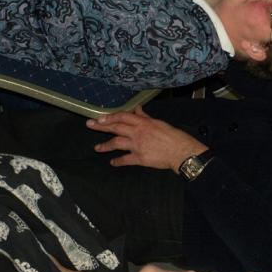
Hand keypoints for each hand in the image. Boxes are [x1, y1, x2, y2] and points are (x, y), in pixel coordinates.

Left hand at [87, 106, 208, 171]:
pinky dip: (118, 161)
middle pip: (116, 128)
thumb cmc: (174, 136)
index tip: (100, 118)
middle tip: (90, 125)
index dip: (110, 117)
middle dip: (101, 126)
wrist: (181, 151)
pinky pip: (125, 159)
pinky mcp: (140, 158)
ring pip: (117, 143)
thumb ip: (145, 117)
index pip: (123, 116)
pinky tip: (112, 162)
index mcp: (143, 123)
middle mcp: (137, 133)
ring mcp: (137, 146)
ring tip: (97, 148)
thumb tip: (137, 110)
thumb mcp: (159, 123)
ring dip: (105, 145)